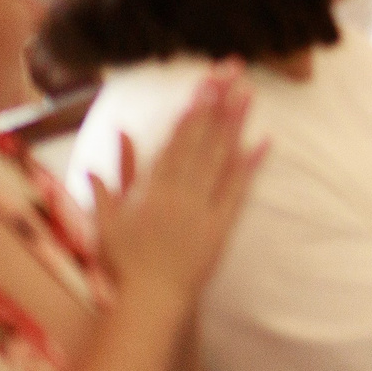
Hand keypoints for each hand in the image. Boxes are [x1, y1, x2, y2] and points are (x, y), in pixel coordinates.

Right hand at [90, 64, 266, 301]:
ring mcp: (202, 208)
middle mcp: (179, 192)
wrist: (149, 301)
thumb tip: (106, 150)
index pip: (175, 140)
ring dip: (235, 124)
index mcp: (152, 189)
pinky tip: (265, 140)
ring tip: (248, 92)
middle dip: (217, 103)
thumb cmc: (125, 262)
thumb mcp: (107, 220)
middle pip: (201, 140)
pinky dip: (251, 166)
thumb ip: (110, 182)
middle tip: (232, 69)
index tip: (205, 83)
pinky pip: (238, 191)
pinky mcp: (221, 225)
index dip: (192, 110)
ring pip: (221, 158)